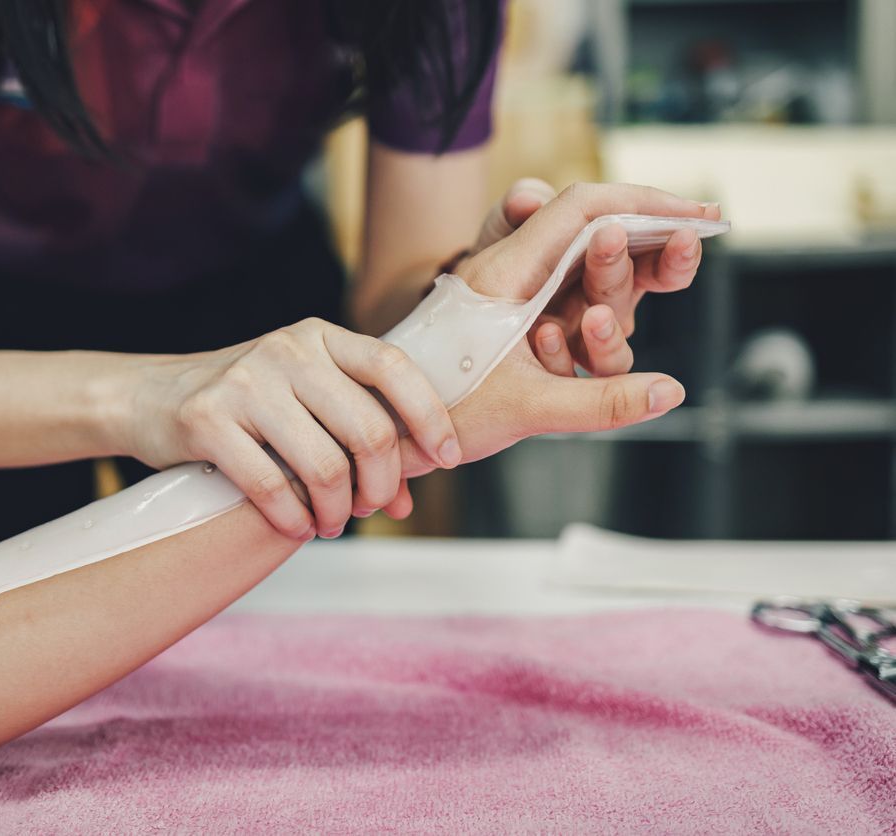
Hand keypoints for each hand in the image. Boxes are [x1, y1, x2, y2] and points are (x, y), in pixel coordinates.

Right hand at [123, 319, 457, 539]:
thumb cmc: (244, 405)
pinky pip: (271, 487)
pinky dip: (292, 520)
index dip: (430, 417)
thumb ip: (352, 433)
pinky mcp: (207, 421)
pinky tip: (296, 527)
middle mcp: (287, 350)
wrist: (149, 397)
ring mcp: (244, 383)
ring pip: (324, 466)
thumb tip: (404, 502)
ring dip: (337, 511)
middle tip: (371, 507)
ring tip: (330, 523)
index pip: (394, 367)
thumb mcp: (301, 397)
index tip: (448, 460)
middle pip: (368, 429)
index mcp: (320, 336)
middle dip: (381, 484)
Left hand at [398, 182, 706, 474]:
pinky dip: (597, 334)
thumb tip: (671, 392)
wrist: (384, 428)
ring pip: (591, 279)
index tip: (699, 215)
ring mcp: (519, 299)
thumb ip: (601, 401)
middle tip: (691, 245)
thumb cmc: (435, 411)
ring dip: (617, 294)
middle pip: (596, 235)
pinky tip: (577, 345)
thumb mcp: (524, 408)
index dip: (645, 203)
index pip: (585, 208)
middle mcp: (515, 275)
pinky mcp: (523, 326)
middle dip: (648, 243)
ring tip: (595, 328)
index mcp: (508, 272)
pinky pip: (575, 315)